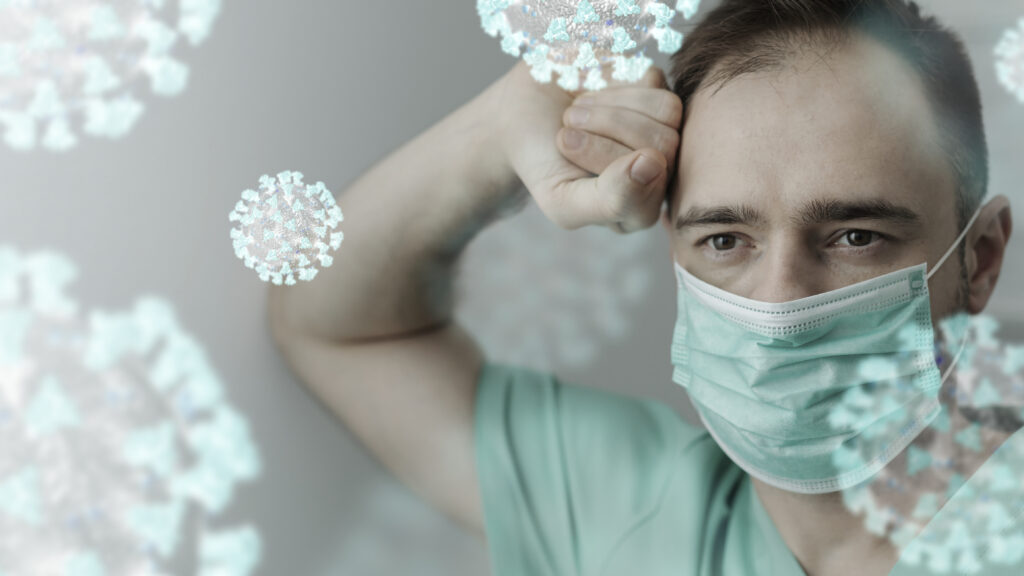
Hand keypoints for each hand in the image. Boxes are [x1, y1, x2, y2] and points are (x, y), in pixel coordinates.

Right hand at [494, 60, 682, 232]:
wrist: (519, 114)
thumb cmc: (541, 163)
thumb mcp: (563, 200)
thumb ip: (611, 201)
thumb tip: (655, 166)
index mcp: (640, 207)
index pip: (652, 186)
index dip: (607, 159)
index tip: (566, 144)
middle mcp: (660, 169)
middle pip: (664, 146)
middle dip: (606, 131)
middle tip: (568, 129)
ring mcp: (662, 127)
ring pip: (667, 113)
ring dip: (610, 109)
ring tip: (576, 113)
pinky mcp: (656, 91)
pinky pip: (654, 83)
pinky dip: (614, 86)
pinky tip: (592, 95)